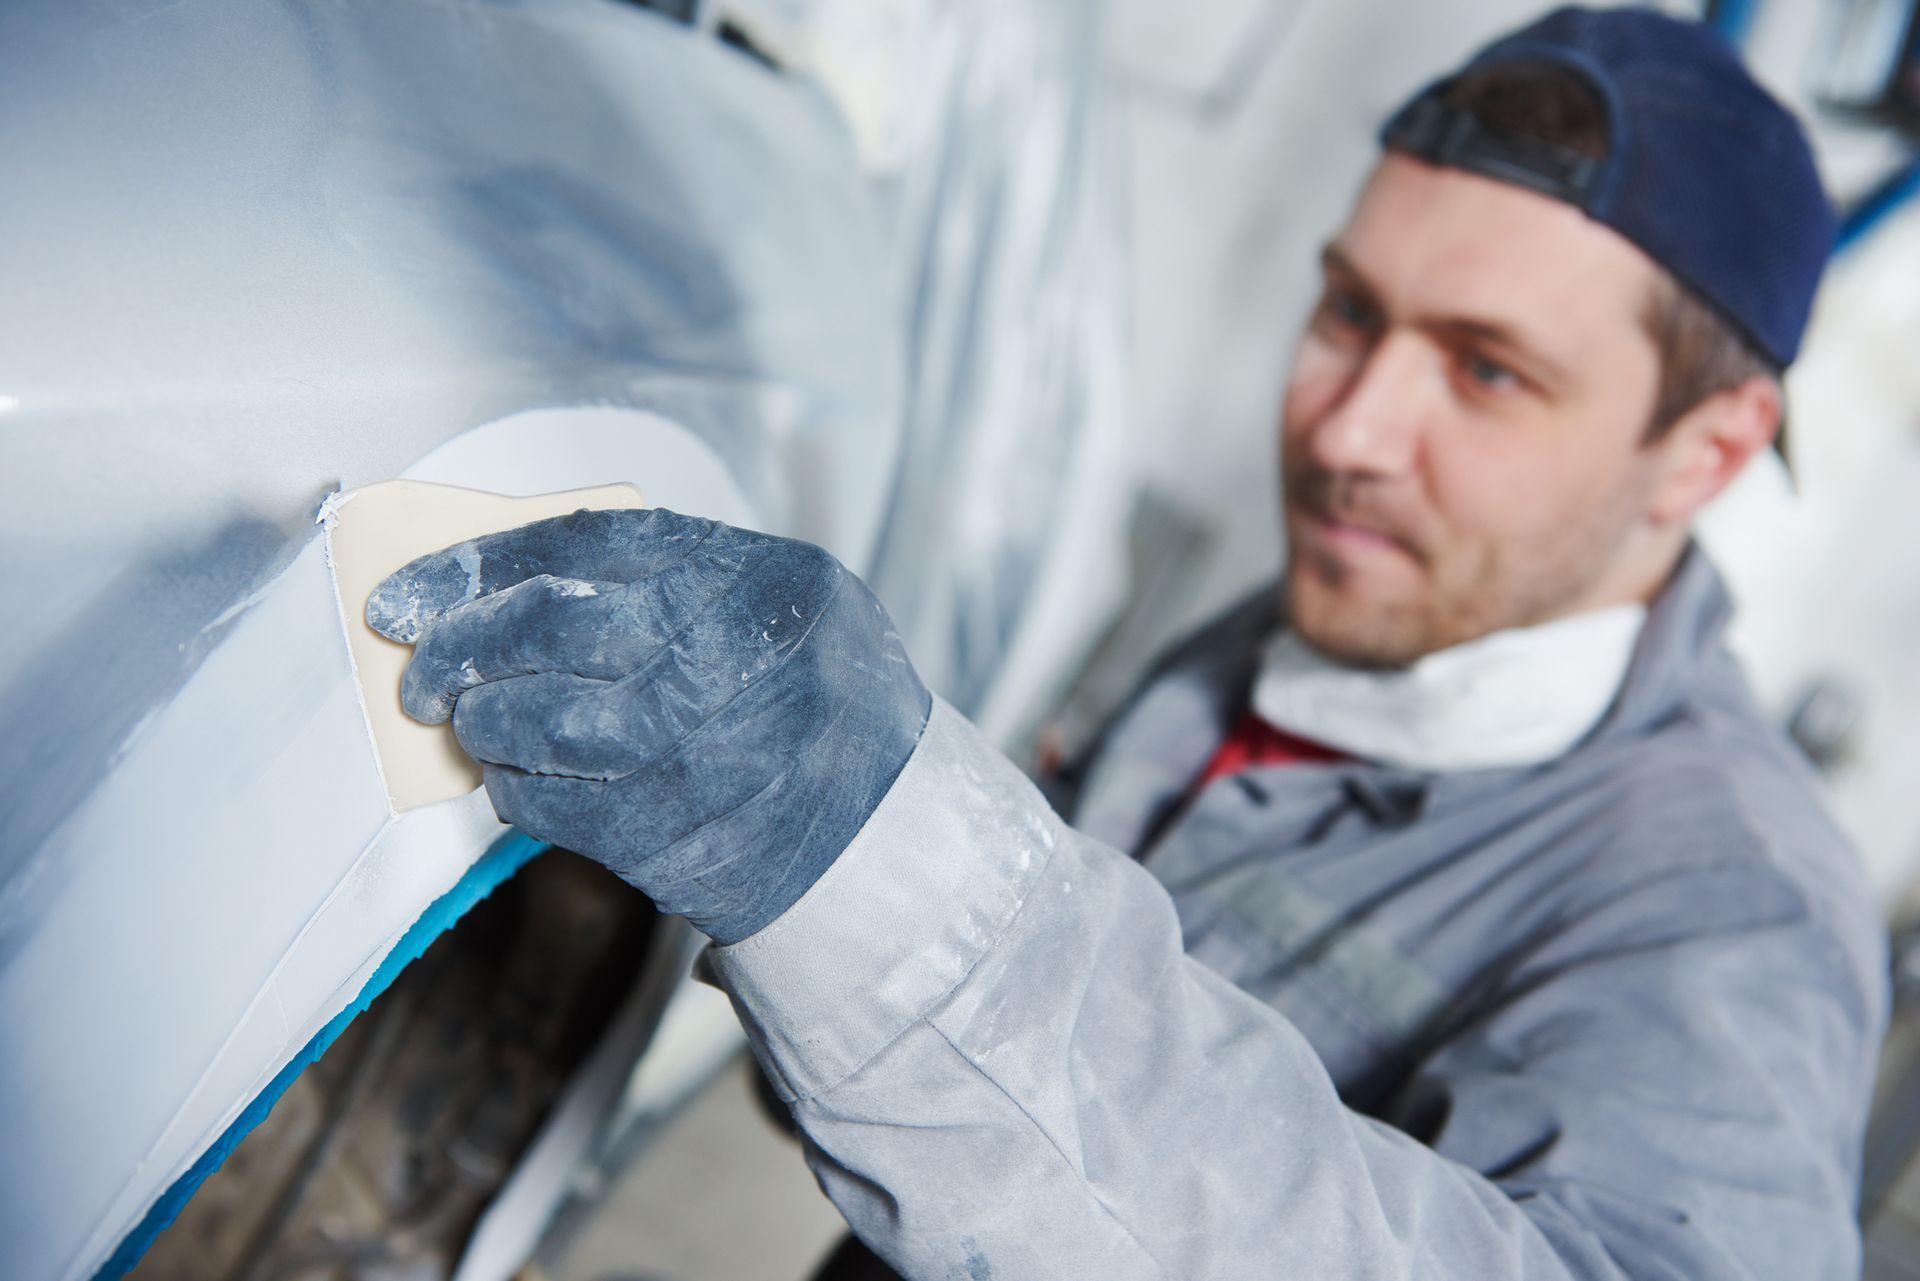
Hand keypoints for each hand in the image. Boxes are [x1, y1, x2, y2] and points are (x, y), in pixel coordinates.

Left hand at [365, 507, 931, 943]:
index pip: (593, 545)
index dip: (484, 562)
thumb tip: (501, 581)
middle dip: (465, 642)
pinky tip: (512, 772)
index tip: (413, 588)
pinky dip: (511, 787)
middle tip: (423, 662)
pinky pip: (556, 805)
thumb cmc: (809, 700)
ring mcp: (714, 754)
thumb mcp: (775, 602)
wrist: (880, 831)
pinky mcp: (677, 837)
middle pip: (560, 624)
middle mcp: (747, 657)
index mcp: (766, 578)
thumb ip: (667, 579)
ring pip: (548, 720)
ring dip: (482, 720)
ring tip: (468, 718)